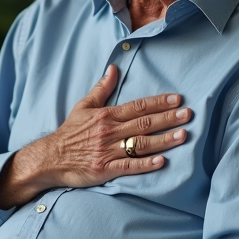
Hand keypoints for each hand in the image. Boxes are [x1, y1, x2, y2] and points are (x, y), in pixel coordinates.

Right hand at [0, 65, 189, 208]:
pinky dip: (145, 164)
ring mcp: (107, 151)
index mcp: (106, 116)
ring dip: (163, 140)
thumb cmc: (70, 132)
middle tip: (188, 115)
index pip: (137, 107)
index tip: (177, 99)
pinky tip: (161, 161)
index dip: (158, 103)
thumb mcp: (83, 106)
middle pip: (143, 124)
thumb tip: (113, 69)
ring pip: (140, 144)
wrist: (50, 158)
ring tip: (182, 136)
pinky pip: (128, 166)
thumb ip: (102, 89)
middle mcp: (109, 132)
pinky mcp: (104, 169)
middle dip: (168, 119)